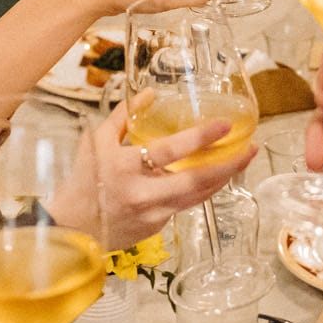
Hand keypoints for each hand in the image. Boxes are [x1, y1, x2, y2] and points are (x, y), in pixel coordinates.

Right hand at [52, 97, 252, 249]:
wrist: (71, 228)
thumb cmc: (83, 180)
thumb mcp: (96, 141)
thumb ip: (123, 116)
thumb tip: (150, 93)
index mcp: (125, 166)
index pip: (170, 150)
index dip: (200, 137)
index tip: (225, 125)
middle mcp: (143, 192)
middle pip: (196, 181)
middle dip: (228, 165)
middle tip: (251, 149)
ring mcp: (152, 213)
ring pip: (198, 197)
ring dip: (223, 178)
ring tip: (242, 161)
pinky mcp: (157, 228)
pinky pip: (184, 206)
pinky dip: (201, 190)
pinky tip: (215, 176)